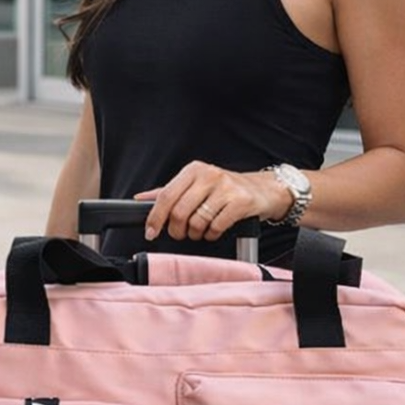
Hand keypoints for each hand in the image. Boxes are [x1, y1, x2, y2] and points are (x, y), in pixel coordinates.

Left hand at [134, 161, 291, 242]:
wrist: (263, 189)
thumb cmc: (226, 188)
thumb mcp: (196, 184)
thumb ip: (168, 192)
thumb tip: (141, 199)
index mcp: (193, 170)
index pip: (166, 196)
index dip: (155, 218)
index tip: (150, 232)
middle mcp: (209, 175)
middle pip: (179, 212)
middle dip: (177, 230)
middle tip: (182, 233)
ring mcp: (226, 188)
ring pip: (197, 222)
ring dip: (196, 234)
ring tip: (201, 230)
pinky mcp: (241, 202)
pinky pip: (217, 227)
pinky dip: (212, 234)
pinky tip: (215, 229)